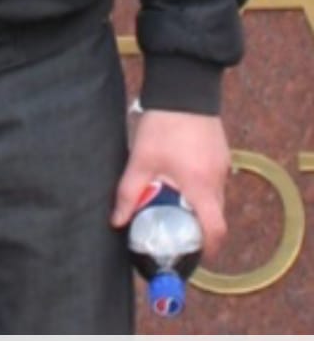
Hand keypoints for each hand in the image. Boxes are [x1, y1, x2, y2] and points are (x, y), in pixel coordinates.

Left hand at [110, 110, 230, 260]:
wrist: (183, 85)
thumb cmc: (164, 122)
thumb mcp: (141, 159)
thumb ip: (129, 192)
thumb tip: (117, 221)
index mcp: (201, 185)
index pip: (216, 230)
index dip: (208, 248)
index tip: (194, 255)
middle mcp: (218, 178)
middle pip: (216, 216)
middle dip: (199, 228)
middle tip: (177, 231)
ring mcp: (223, 164)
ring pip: (216, 197)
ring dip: (199, 205)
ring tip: (174, 200)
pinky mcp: (221, 152)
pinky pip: (215, 180)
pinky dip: (201, 186)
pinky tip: (181, 175)